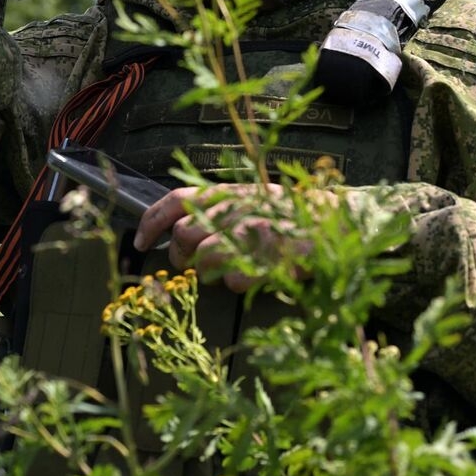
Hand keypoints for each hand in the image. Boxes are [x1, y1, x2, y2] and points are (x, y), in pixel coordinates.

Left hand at [133, 183, 310, 292]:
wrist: (335, 223)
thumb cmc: (288, 214)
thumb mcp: (251, 198)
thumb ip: (217, 207)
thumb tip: (180, 229)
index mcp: (230, 192)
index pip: (176, 199)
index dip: (151, 221)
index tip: (139, 241)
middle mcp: (236, 209)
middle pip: (183, 233)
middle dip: (180, 252)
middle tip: (191, 261)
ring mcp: (251, 233)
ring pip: (204, 258)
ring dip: (209, 269)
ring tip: (230, 265)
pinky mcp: (266, 258)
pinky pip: (231, 279)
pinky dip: (237, 282)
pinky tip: (254, 274)